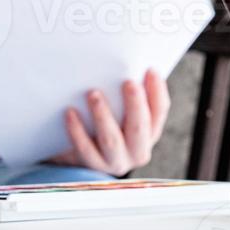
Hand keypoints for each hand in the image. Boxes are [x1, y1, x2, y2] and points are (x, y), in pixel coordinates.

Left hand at [51, 69, 170, 175]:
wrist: (77, 156)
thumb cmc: (104, 122)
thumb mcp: (121, 110)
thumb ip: (127, 93)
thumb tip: (127, 63)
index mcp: (150, 133)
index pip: (159, 112)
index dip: (157, 91)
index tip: (150, 70)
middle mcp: (137, 151)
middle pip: (139, 128)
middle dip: (135, 104)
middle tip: (128, 82)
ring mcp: (116, 161)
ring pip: (111, 140)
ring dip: (103, 116)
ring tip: (93, 94)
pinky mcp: (92, 166)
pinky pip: (85, 149)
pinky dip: (77, 130)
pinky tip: (70, 112)